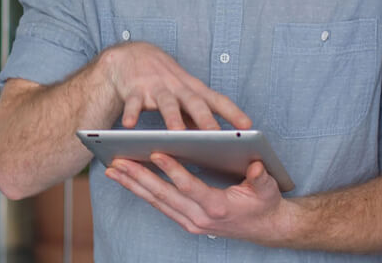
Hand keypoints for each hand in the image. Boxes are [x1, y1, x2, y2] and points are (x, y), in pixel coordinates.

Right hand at [99, 41, 250, 129]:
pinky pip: (133, 103)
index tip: (248, 126)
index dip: (233, 112)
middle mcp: (177, 87)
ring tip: (176, 133)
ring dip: (171, 117)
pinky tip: (129, 126)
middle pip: (194, 102)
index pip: (217, 100)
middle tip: (215, 136)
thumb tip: (213, 140)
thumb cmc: (163, 80)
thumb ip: (195, 115)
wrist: (130, 55)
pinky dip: (131, 113)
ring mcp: (156, 87)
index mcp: (192, 89)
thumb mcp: (182, 94)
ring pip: (166, 103)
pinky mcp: (134, 90)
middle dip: (205, 119)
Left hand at [105, 154, 294, 244]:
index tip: (155, 153)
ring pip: (156, 202)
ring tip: (113, 169)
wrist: (266, 228)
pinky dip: (141, 192)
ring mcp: (191, 222)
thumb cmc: (265, 204)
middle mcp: (200, 218)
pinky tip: (127, 179)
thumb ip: (260, 178)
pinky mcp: (186, 221)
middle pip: (164, 196)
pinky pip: (159, 205)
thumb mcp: (267, 189)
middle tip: (117, 161)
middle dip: (138, 177)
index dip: (172, 170)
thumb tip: (256, 167)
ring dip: (133, 185)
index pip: (190, 187)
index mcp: (218, 207)